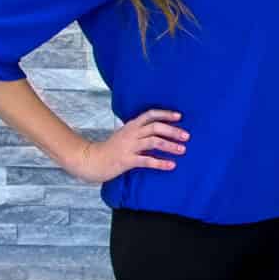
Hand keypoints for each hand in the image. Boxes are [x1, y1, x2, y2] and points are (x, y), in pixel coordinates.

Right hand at [66, 109, 184, 182]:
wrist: (91, 160)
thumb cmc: (111, 148)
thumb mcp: (124, 134)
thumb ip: (138, 131)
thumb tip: (158, 129)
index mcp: (131, 126)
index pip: (150, 114)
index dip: (165, 114)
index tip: (180, 116)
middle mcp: (131, 134)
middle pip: (155, 127)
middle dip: (172, 131)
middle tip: (187, 136)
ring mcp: (128, 147)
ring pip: (153, 142)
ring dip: (170, 145)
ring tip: (182, 150)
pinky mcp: (126, 160)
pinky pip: (147, 160)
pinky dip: (161, 163)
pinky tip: (171, 165)